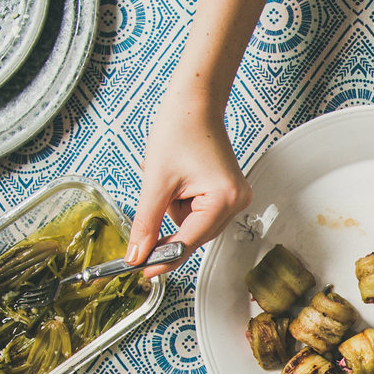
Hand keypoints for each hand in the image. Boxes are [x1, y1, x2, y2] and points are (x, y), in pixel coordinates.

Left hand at [130, 101, 250, 275]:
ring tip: (169, 180)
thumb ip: (146, 223)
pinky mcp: (226, 192)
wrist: (194, 102)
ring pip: (194, 225)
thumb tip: (137, 254)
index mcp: (223, 199)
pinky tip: (177, 181)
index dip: (163, 258)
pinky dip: (181, 204)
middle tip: (144, 222)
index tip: (143, 271)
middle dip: (168, 226)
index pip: (189, 241)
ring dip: (174, 212)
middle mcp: (236, 201)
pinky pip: (199, 212)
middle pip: (194, 236)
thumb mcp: (156, 181)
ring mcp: (234, 197)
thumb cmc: (180, 129)